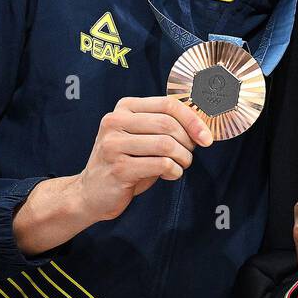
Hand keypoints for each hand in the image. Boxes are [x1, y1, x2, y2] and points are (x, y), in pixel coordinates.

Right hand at [14, 96, 212, 255]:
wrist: (90, 193)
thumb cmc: (126, 162)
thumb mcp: (142, 136)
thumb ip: (165, 125)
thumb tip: (202, 124)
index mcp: (124, 107)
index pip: (168, 104)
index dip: (193, 119)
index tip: (207, 137)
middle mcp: (115, 121)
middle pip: (168, 124)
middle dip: (188, 142)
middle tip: (189, 155)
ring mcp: (113, 145)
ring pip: (166, 145)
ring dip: (183, 158)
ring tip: (180, 165)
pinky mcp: (118, 168)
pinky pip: (161, 164)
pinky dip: (174, 171)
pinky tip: (170, 174)